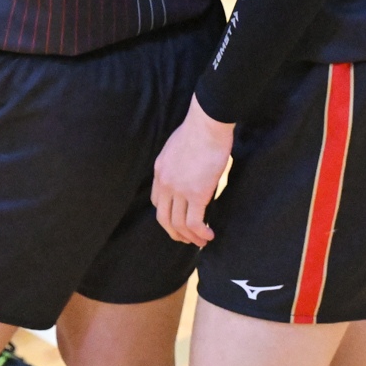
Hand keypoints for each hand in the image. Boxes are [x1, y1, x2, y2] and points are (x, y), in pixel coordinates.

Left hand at [152, 96, 234, 245]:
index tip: (178, 219)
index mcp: (160, 170)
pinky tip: (208, 235)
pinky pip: (194, 222)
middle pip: (163, 218)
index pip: (157, 200)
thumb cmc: (199, 129)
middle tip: (186, 239)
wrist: (207, 124)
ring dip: (190, 237)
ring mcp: (179, 190)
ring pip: (179, 224)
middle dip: (174, 232)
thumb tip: (189, 170)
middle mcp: (165, 182)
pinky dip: (200, 233)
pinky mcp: (197, 194)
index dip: (167, 213)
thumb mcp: (177, 146)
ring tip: (201, 241)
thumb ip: (178, 162)